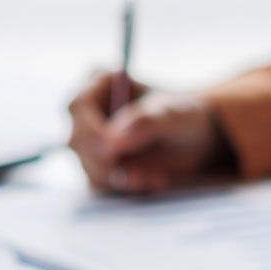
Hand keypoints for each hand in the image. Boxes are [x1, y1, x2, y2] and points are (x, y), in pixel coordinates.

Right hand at [67, 73, 232, 194]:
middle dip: (107, 163)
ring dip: (122, 178)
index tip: (113, 151)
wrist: (193, 138)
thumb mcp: (172, 114)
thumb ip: (145, 122)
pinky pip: (100, 183)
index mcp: (100, 83)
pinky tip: (151, 179)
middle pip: (78, 141)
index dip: (91, 131)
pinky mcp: (96, 165)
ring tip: (155, 176)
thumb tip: (113, 141)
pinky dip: (126, 186)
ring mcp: (89, 140)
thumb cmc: (182, 115)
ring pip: (88, 167)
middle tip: (140, 175)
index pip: (79, 105)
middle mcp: (87, 112)